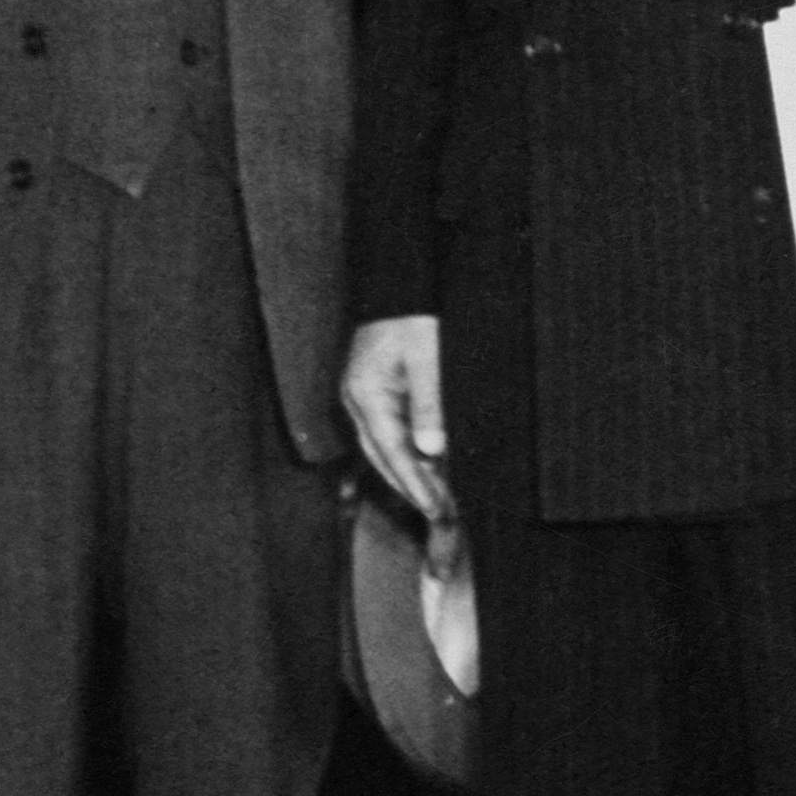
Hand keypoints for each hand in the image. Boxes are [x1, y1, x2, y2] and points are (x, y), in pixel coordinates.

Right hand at [340, 312, 448, 519]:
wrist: (398, 284)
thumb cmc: (413, 316)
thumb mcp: (427, 358)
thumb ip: (428, 404)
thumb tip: (430, 449)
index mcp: (366, 396)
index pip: (390, 452)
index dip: (413, 483)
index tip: (434, 507)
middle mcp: (358, 402)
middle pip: (381, 457)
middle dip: (409, 486)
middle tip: (437, 510)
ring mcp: (362, 397)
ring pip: (382, 448)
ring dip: (407, 472)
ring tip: (433, 494)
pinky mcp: (374, 391)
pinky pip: (388, 431)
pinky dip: (405, 451)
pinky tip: (424, 462)